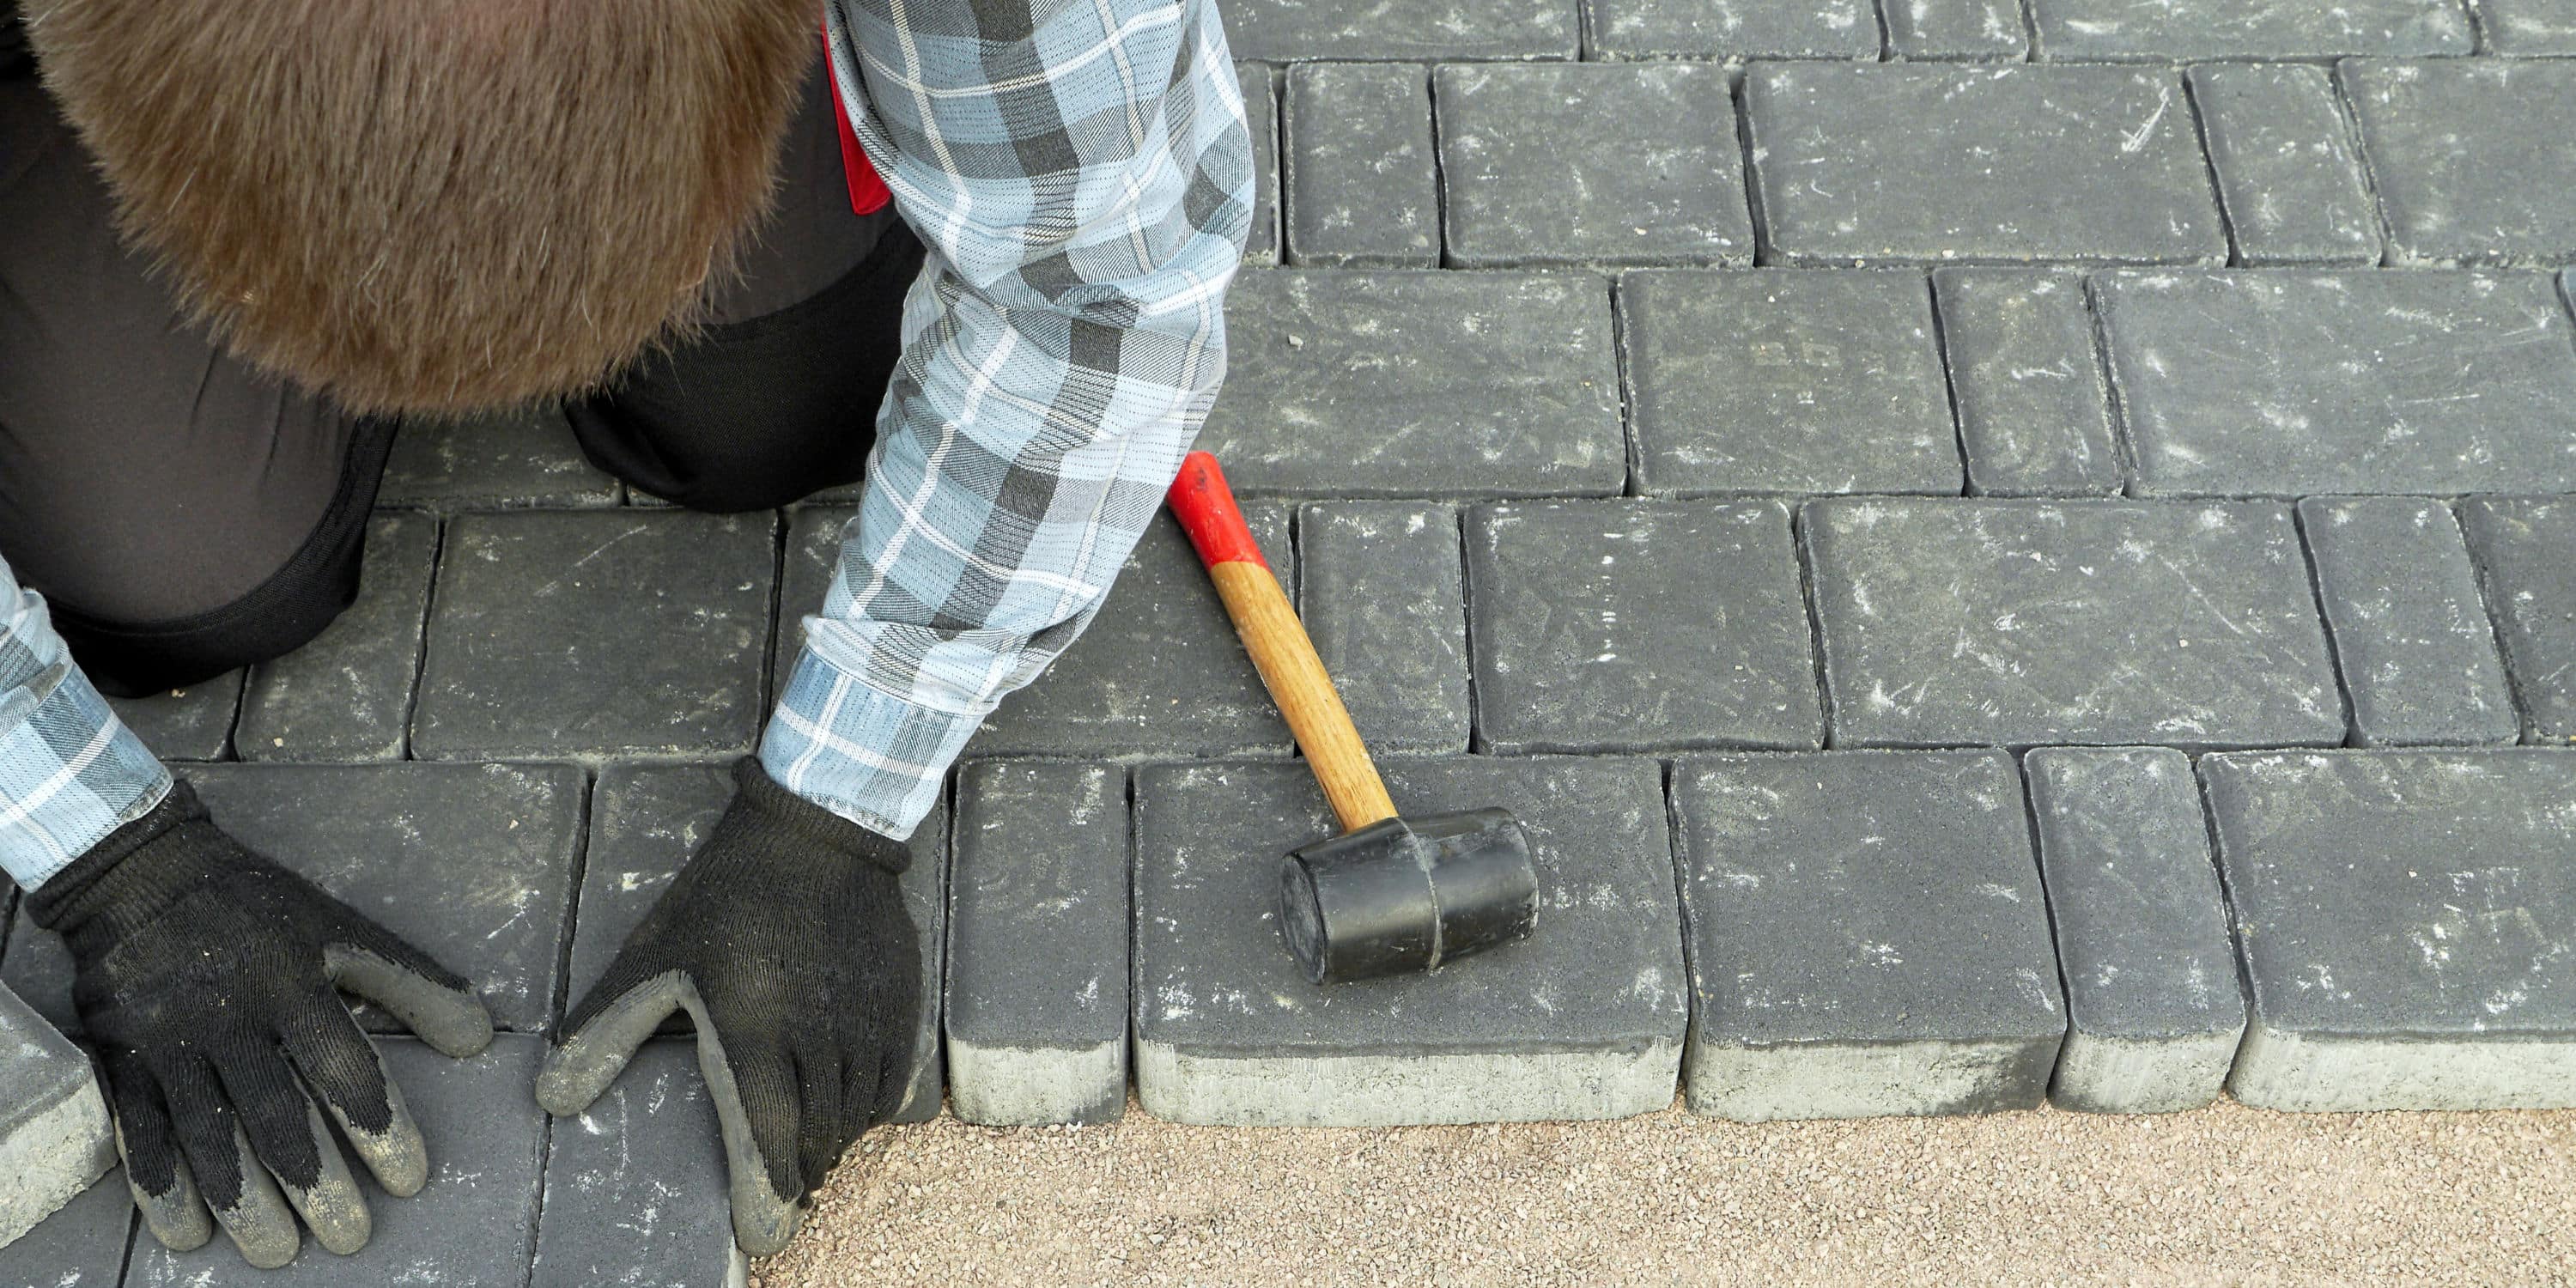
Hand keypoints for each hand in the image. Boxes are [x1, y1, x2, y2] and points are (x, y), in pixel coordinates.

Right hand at [27, 782, 494, 1267]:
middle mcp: (232, 1016)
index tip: (411, 1180)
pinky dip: (163, 1190)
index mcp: (293, 982)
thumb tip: (479, 1039)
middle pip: (278, 1115)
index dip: (381, 1128)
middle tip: (350, 1238)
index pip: (345, 1068)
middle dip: (318, 1184)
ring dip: (246, 1203)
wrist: (142, 874)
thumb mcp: (341, 929)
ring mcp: (170, 1040)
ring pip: (210, 1137)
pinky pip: (139, 1133)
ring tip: (279, 1253)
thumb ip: (412, 984)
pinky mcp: (119, 1057)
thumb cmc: (258, 909)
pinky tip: (190, 1236)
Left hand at [536, 757, 919, 1255]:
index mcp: (754, 1033)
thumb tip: (552, 1101)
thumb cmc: (727, 898)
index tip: (764, 1234)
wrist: (817, 835)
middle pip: (818, 1139)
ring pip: (856, 1116)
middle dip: (800, 1174)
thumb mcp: (655, 957)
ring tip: (810, 1151)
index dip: (766, 1196)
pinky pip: (892, 1084)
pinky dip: (869, 1110)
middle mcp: (818, 1038)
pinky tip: (849, 1108)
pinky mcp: (900, 1006)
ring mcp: (866, 1023)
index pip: (768, 1140)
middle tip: (782, 1190)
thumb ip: (606, 1030)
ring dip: (833, 1144)